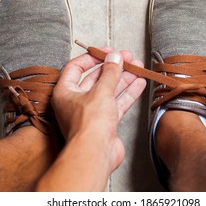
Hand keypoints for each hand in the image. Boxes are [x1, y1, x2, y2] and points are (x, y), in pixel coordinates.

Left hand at [52, 48, 146, 168]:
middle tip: (127, 58)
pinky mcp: (105, 122)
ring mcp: (91, 112)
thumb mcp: (100, 91)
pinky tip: (139, 83)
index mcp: (65, 92)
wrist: (95, 154)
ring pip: (109, 90)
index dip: (93, 57)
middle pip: (96, 78)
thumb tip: (115, 57)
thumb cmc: (89, 125)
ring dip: (123, 78)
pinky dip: (128, 93)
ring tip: (137, 67)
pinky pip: (117, 103)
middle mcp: (76, 101)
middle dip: (113, 67)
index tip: (108, 51)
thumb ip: (110, 73)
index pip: (76, 67)